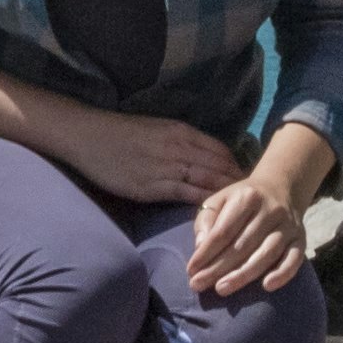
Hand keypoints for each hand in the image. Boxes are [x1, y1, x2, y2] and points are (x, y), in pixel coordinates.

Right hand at [46, 106, 241, 209]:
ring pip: (207, 182)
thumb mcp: (156, 128)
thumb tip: (201, 156)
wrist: (89, 136)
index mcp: (181, 131)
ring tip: (241, 211)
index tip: (247, 180)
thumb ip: (180, 141)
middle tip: (253, 201)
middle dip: (238, 184)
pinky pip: (186, 195)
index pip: (221, 150)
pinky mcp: (152, 186)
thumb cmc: (120, 132)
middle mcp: (178, 147)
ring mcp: (166, 167)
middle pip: (220, 167)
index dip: (236, 166)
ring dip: (226, 196)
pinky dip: (203, 204)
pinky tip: (213, 214)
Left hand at [185, 170, 309, 297]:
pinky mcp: (301, 239)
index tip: (191, 270)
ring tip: (221, 289)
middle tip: (198, 285)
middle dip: (218, 268)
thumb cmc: (243, 200)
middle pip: (242, 245)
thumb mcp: (220, 200)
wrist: (282, 188)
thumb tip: (200, 247)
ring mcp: (288, 225)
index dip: (206, 252)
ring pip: (266, 253)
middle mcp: (270, 210)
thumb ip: (207, 220)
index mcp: (247, 197)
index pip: (224, 230)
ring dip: (243, 274)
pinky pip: (294, 259)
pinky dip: (282, 273)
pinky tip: (267, 286)